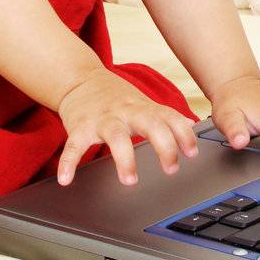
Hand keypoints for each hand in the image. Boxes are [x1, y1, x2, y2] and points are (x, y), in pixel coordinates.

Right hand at [55, 69, 199, 186]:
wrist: (78, 78)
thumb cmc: (114, 96)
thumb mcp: (142, 103)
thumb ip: (165, 116)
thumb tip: (191, 124)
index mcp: (143, 108)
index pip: (169, 117)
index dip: (184, 134)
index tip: (192, 153)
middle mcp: (125, 111)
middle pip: (150, 124)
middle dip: (163, 145)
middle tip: (171, 169)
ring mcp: (102, 119)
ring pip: (116, 136)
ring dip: (124, 158)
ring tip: (130, 180)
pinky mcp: (79, 127)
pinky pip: (74, 146)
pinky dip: (68, 162)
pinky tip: (67, 179)